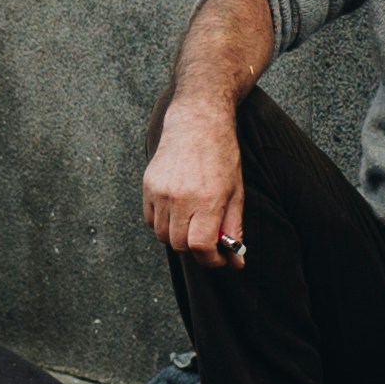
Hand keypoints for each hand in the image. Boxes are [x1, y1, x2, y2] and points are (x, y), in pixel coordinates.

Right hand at [143, 102, 245, 266]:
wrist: (197, 122)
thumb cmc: (222, 156)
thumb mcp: (236, 193)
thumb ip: (233, 229)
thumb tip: (236, 261)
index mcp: (207, 199)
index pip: (200, 246)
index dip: (211, 260)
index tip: (219, 258)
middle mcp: (181, 197)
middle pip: (180, 245)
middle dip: (195, 250)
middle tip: (208, 241)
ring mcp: (160, 192)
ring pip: (162, 235)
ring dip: (177, 237)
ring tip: (192, 222)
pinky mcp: (148, 186)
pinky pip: (150, 220)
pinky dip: (162, 224)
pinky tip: (177, 211)